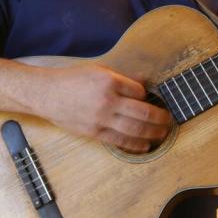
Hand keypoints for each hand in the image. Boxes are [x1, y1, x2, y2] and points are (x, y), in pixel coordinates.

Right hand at [35, 63, 171, 153]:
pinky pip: (120, 141)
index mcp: (109, 81)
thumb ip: (122, 78)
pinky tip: (146, 145)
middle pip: (143, 113)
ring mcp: (101, 119)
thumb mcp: (98, 71)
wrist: (47, 95)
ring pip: (135, 130)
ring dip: (153, 133)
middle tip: (169, 120)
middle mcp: (107, 101)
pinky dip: (136, 145)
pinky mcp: (95, 132)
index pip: (139, 91)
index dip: (147, 95)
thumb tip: (144, 82)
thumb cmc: (72, 81)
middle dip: (160, 118)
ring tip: (163, 134)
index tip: (151, 99)